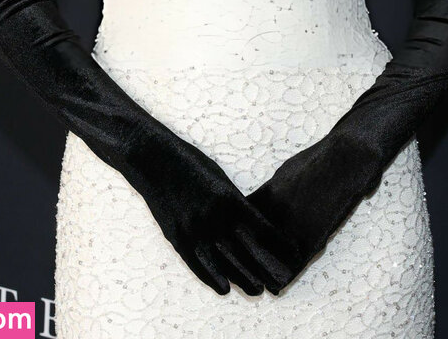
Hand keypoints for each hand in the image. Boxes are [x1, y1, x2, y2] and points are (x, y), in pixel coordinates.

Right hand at [126, 122, 303, 295]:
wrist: (155, 159)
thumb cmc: (191, 164)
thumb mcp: (219, 179)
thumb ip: (233, 203)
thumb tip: (250, 226)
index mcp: (228, 197)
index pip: (261, 226)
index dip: (278, 243)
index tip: (292, 254)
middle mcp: (213, 216)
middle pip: (244, 250)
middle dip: (262, 267)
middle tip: (277, 283)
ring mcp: (193, 228)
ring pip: (222, 262)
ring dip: (240, 278)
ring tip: (256, 289)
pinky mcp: (176, 236)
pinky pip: (197, 263)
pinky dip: (211, 277)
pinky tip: (223, 288)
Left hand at [246, 131, 379, 284]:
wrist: (344, 159)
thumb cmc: (313, 162)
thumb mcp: (283, 174)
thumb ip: (269, 194)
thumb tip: (257, 210)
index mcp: (267, 197)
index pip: (243, 223)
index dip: (236, 237)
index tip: (228, 247)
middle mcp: (277, 214)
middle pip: (254, 243)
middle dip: (245, 257)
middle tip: (237, 271)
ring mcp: (295, 226)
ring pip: (273, 256)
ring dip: (265, 269)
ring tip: (255, 283)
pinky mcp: (315, 236)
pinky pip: (297, 261)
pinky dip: (288, 273)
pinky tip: (278, 284)